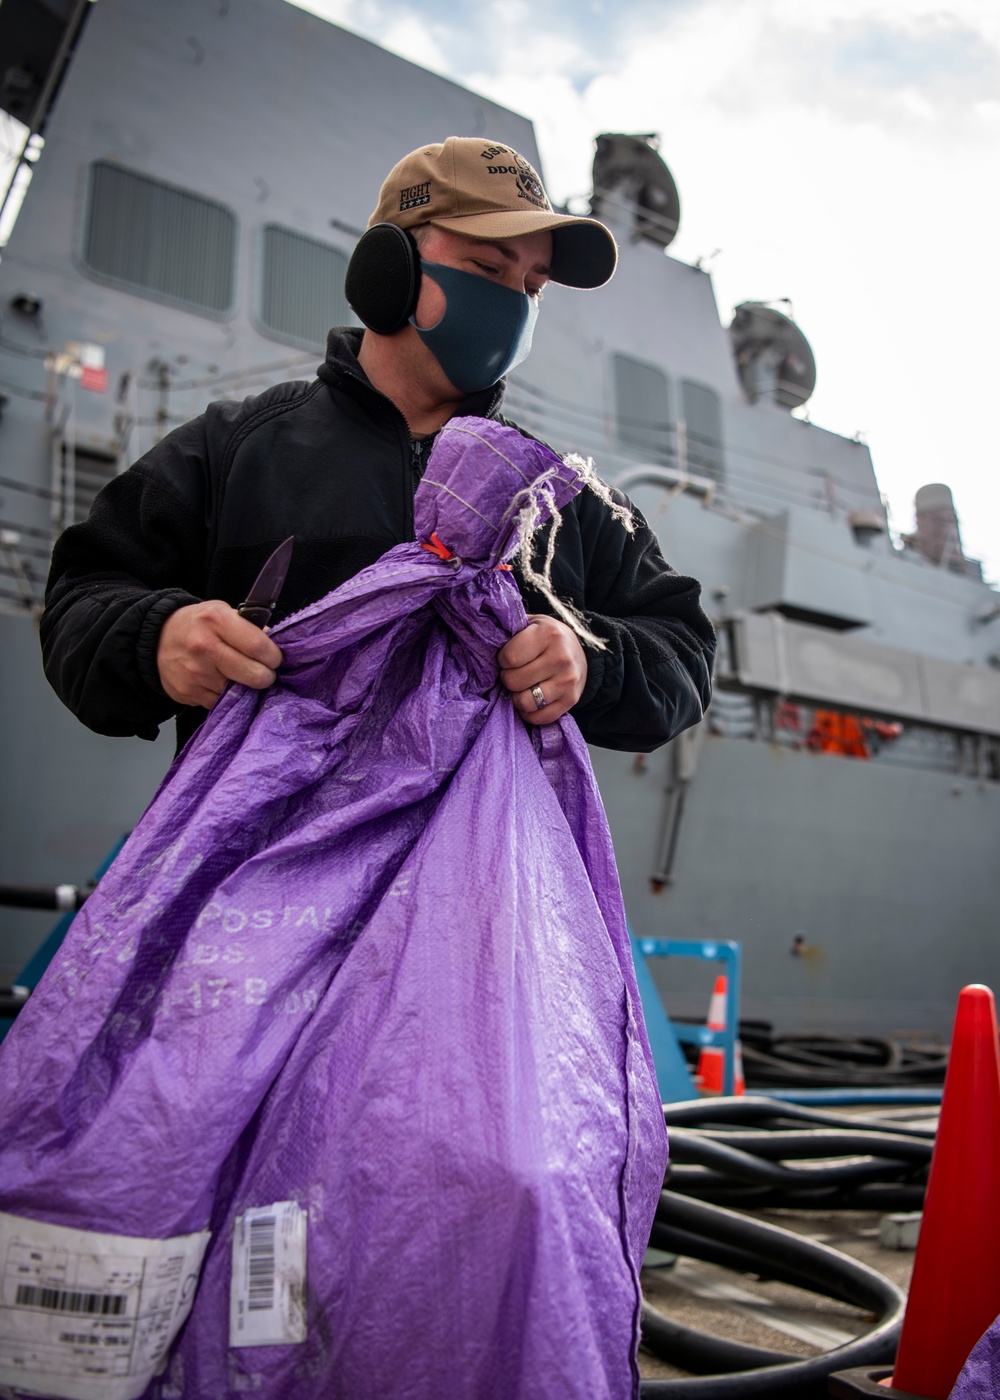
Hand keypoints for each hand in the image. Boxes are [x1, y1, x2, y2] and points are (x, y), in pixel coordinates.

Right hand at [156, 600, 282, 708]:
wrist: (157, 639)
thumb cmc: (198, 624)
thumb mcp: (222, 613)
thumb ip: (250, 628)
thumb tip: (276, 647)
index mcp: (216, 621)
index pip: (259, 647)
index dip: (274, 657)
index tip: (274, 659)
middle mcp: (204, 647)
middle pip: (254, 675)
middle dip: (266, 676)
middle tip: (264, 672)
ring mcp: (195, 673)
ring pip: (240, 692)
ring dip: (245, 687)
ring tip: (239, 675)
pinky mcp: (189, 693)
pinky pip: (221, 702)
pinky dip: (226, 696)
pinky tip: (221, 682)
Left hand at [497, 614, 586, 724]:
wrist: (579, 652)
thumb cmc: (545, 637)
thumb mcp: (532, 624)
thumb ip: (510, 631)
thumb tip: (485, 642)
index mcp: (548, 634)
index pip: (509, 658)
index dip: (502, 660)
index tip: (507, 658)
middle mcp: (561, 658)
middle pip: (514, 682)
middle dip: (508, 679)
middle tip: (514, 673)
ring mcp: (567, 681)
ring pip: (525, 702)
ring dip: (517, 698)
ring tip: (521, 687)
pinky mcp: (570, 700)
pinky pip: (539, 718)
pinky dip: (529, 713)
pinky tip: (530, 699)